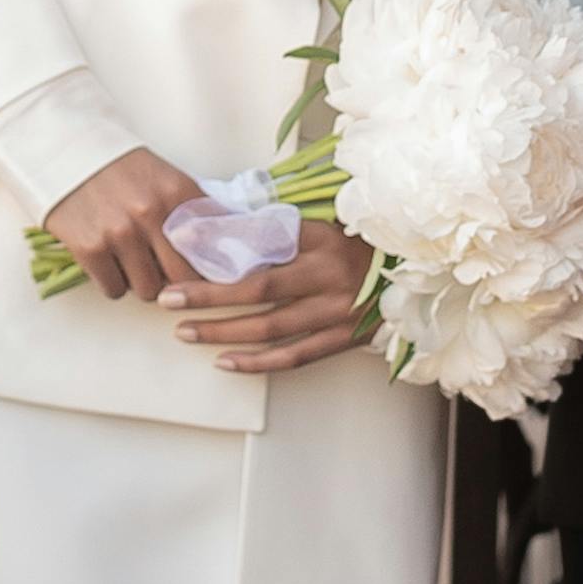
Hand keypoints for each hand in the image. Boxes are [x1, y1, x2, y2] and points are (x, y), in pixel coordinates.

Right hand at [41, 149, 206, 300]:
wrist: (65, 152)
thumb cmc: (120, 170)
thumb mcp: (166, 180)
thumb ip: (193, 213)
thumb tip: (219, 253)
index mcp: (178, 194)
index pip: (210, 251)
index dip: (205, 267)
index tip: (199, 271)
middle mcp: (152, 213)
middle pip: (183, 278)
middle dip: (174, 281)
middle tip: (163, 272)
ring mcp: (121, 233)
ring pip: (148, 291)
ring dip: (141, 283)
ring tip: (131, 263)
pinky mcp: (90, 248)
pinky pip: (114, 290)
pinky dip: (112, 282)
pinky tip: (108, 262)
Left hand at [159, 221, 380, 372]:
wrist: (414, 271)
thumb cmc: (359, 244)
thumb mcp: (323, 224)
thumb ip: (277, 225)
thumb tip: (218, 220)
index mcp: (323, 238)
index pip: (261, 241)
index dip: (220, 244)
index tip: (181, 242)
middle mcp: (330, 275)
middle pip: (259, 288)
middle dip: (208, 295)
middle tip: (168, 299)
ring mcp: (339, 311)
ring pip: (270, 327)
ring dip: (223, 331)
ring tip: (185, 331)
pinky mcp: (344, 338)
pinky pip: (293, 356)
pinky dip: (256, 362)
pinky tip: (224, 361)